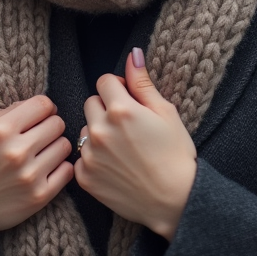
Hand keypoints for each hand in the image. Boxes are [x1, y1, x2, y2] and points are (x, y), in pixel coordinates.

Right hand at [0, 95, 73, 251]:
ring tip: (42, 153)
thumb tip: (42, 105)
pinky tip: (46, 169)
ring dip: (55, 147)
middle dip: (50, 126)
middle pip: (57, 124)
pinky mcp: (39, 196)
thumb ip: (10, 112)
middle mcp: (17, 151)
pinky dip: (60, 168)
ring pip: (64, 146)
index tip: (40, 116)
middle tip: (40, 136)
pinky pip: (67, 171)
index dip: (44, 108)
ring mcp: (30, 175)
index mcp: (1, 131)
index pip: (43, 105)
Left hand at [74, 48, 195, 241]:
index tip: (131, 102)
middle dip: (106, 109)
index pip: (104, 82)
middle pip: (91, 103)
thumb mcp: (166, 113)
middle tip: (127, 127)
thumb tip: (132, 54)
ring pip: (84, 129)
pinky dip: (93, 159)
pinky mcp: (84, 177)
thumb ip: (143, 83)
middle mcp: (99, 130)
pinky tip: (114, 166)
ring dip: (98, 133)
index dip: (119, 89)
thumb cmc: (175, 155)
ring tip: (122, 149)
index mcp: (121, 109)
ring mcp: (89, 155)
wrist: (175, 200)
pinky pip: (80, 157)